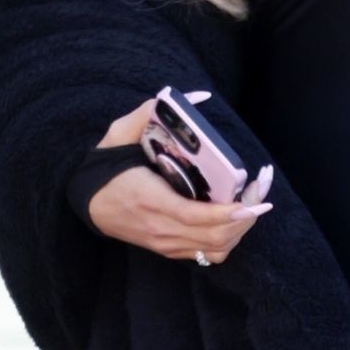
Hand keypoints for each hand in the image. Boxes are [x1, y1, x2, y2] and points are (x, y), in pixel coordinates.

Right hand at [86, 90, 274, 261]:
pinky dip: (228, 238)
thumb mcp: (120, 134)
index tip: (251, 202)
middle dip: (245, 217)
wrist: (88, 202)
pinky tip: (235, 217)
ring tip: (253, 204)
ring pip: (216, 248)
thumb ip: (149, 112)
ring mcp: (166, 243)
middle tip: (260, 193)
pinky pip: (208, 253)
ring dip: (241, 229)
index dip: (228, 213)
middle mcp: (161, 228)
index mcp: (151, 201)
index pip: (195, 216)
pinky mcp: (169, 249)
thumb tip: (195, 96)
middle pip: (215, 236)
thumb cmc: (108, 167)